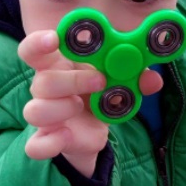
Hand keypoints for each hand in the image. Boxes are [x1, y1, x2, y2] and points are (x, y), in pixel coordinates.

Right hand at [19, 30, 162, 176]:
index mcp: (57, 66)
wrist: (93, 130)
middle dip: (72, 80)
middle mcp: (44, 89)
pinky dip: (48, 143)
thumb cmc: (98, 94)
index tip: (54, 39)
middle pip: (42, 81)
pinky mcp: (47, 139)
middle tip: (99, 81)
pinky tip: (66, 137)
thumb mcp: (117, 81)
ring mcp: (43, 115)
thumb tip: (152, 79)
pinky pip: (35, 146)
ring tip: (82, 106)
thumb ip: (133, 76)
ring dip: (61, 108)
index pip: (33, 50)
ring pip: (34, 111)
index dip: (38, 43)